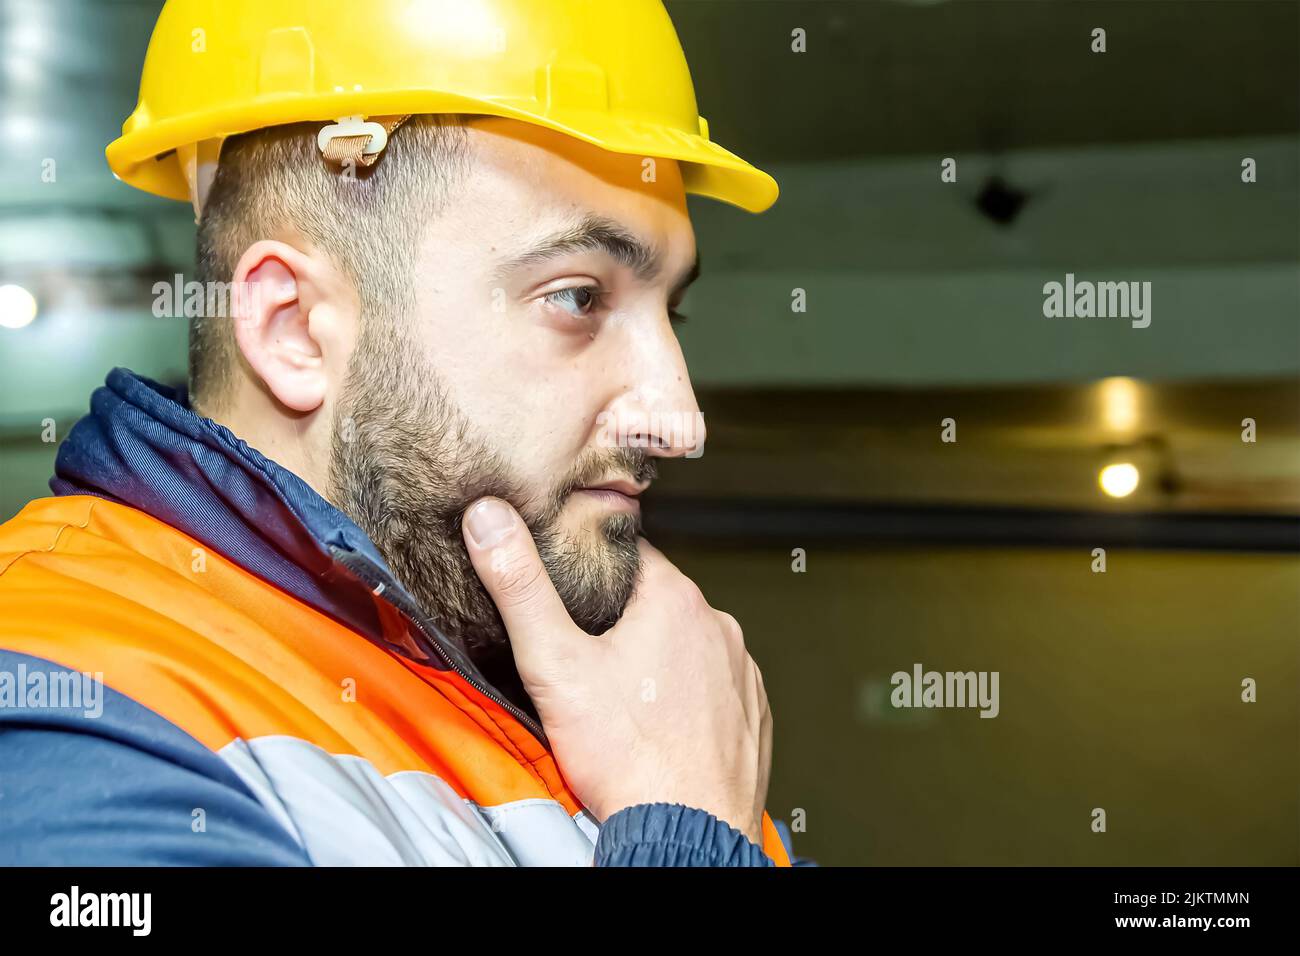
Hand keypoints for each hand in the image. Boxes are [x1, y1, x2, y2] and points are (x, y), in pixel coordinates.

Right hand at [462, 497, 771, 845]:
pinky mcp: (752, 713)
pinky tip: (658, 727)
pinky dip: (688, 700)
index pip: (627, 554)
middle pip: (658, 602)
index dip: (590, 570)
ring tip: (620, 701)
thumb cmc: (628, 759)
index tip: (568, 593)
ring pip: (688, 647)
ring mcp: (742, 671)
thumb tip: (490, 520)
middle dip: (622, 623)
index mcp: (674, 599)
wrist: (685, 834)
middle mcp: (719, 626)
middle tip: (585, 660)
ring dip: (659, 662)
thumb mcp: (554, 664)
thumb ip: (520, 587)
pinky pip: (715, 689)